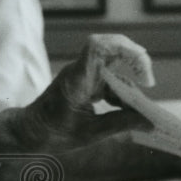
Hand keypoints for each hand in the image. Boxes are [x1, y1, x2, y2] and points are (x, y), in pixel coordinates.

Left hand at [14, 34, 153, 150]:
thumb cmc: (53, 132)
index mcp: (77, 79)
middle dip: (135, 60)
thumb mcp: (90, 133)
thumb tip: (150, 123)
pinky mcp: (88, 82)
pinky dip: (123, 93)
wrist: (31, 132)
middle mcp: (81, 70)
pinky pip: (111, 79)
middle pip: (111, 47)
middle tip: (147, 83)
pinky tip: (127, 111)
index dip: (123, 48)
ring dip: (130, 82)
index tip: (139, 75)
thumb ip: (120, 125)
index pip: (96, 46)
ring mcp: (84, 74)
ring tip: (139, 107)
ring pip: (115, 64)